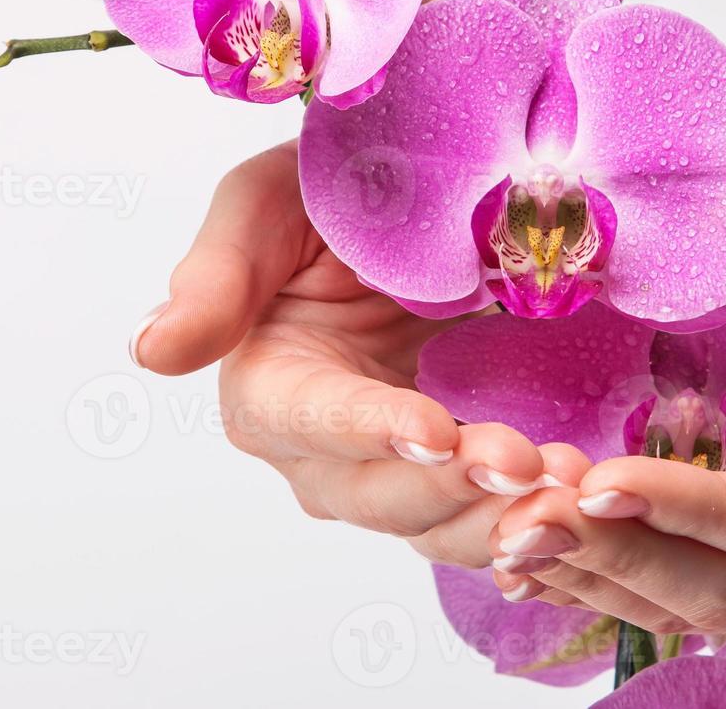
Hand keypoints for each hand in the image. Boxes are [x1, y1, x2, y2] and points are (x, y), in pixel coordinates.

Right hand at [131, 140, 566, 566]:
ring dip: (502, 520)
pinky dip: (527, 526)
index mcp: (269, 387)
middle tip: (526, 469)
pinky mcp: (450, 464)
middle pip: (380, 495)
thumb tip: (153, 352)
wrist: (399, 206)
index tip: (432, 431)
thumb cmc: (320, 199)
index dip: (369, 431)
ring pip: (439, 522)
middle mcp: (324, 447)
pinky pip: (484, 515)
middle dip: (452, 488)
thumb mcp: (262, 207)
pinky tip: (572, 523)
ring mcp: (393, 465)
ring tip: (567, 497)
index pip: (314, 420)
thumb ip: (215, 277)